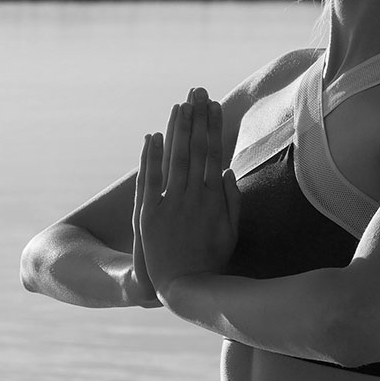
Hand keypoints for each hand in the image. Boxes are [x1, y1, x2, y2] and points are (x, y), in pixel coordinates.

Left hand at [137, 88, 239, 296]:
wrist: (183, 289)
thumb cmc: (211, 263)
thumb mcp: (230, 234)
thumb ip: (231, 202)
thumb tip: (227, 171)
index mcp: (214, 201)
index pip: (213, 154)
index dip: (213, 128)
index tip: (214, 105)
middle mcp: (192, 199)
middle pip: (195, 150)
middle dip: (196, 118)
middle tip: (197, 91)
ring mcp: (169, 206)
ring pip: (174, 159)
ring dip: (177, 130)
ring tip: (179, 105)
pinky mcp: (148, 216)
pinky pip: (150, 181)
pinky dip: (151, 158)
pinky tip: (153, 137)